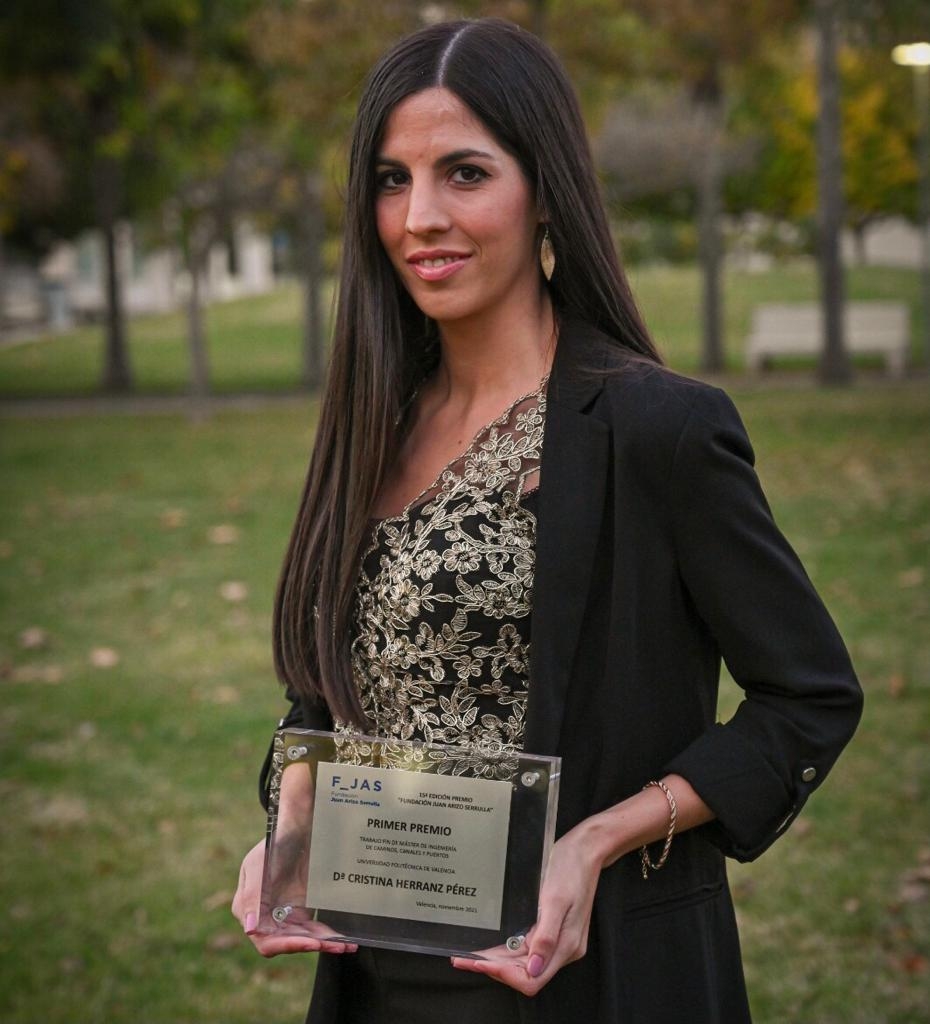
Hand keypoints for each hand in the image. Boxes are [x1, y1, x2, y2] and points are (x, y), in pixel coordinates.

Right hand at [231, 838, 357, 956]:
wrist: (297, 828)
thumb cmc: (273, 844)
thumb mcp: (258, 866)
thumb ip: (252, 898)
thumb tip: (249, 930)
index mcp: (248, 910)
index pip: (266, 941)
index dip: (288, 945)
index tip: (310, 943)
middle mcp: (265, 918)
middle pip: (287, 942)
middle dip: (312, 945)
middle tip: (336, 945)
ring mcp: (284, 915)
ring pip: (303, 939)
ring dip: (324, 944)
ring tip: (345, 946)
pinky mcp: (301, 911)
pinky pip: (314, 930)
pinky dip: (327, 936)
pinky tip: (343, 940)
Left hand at [450, 824, 601, 994]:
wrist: (585, 849)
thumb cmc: (572, 869)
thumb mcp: (555, 900)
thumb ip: (546, 937)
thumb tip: (533, 968)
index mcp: (567, 945)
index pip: (532, 979)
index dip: (504, 974)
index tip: (480, 963)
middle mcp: (563, 948)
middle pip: (525, 973)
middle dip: (494, 968)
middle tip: (464, 961)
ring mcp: (558, 939)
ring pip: (524, 961)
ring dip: (498, 961)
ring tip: (471, 956)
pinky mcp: (552, 929)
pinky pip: (527, 947)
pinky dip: (508, 949)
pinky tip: (492, 945)